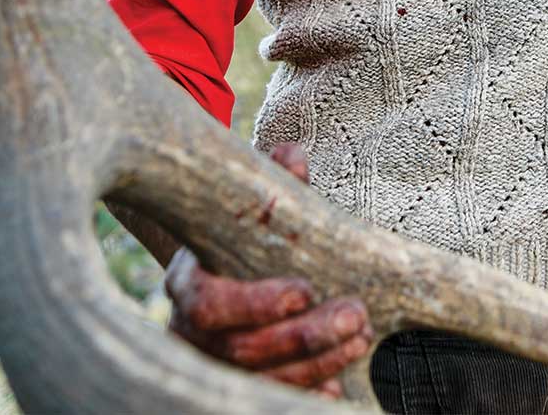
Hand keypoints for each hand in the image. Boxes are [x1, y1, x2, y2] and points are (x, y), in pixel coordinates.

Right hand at [163, 143, 371, 398]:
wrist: (219, 265)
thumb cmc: (240, 232)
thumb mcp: (253, 205)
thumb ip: (273, 184)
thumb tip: (292, 157)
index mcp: (187, 281)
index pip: (207, 304)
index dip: (254, 304)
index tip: (304, 292)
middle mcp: (189, 330)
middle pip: (239, 349)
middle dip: (302, 337)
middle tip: (356, 315)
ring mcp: (208, 363)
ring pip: (257, 379)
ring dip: (314, 364)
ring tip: (360, 337)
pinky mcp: (230, 385)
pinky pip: (264, 399)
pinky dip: (302, 395)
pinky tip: (334, 388)